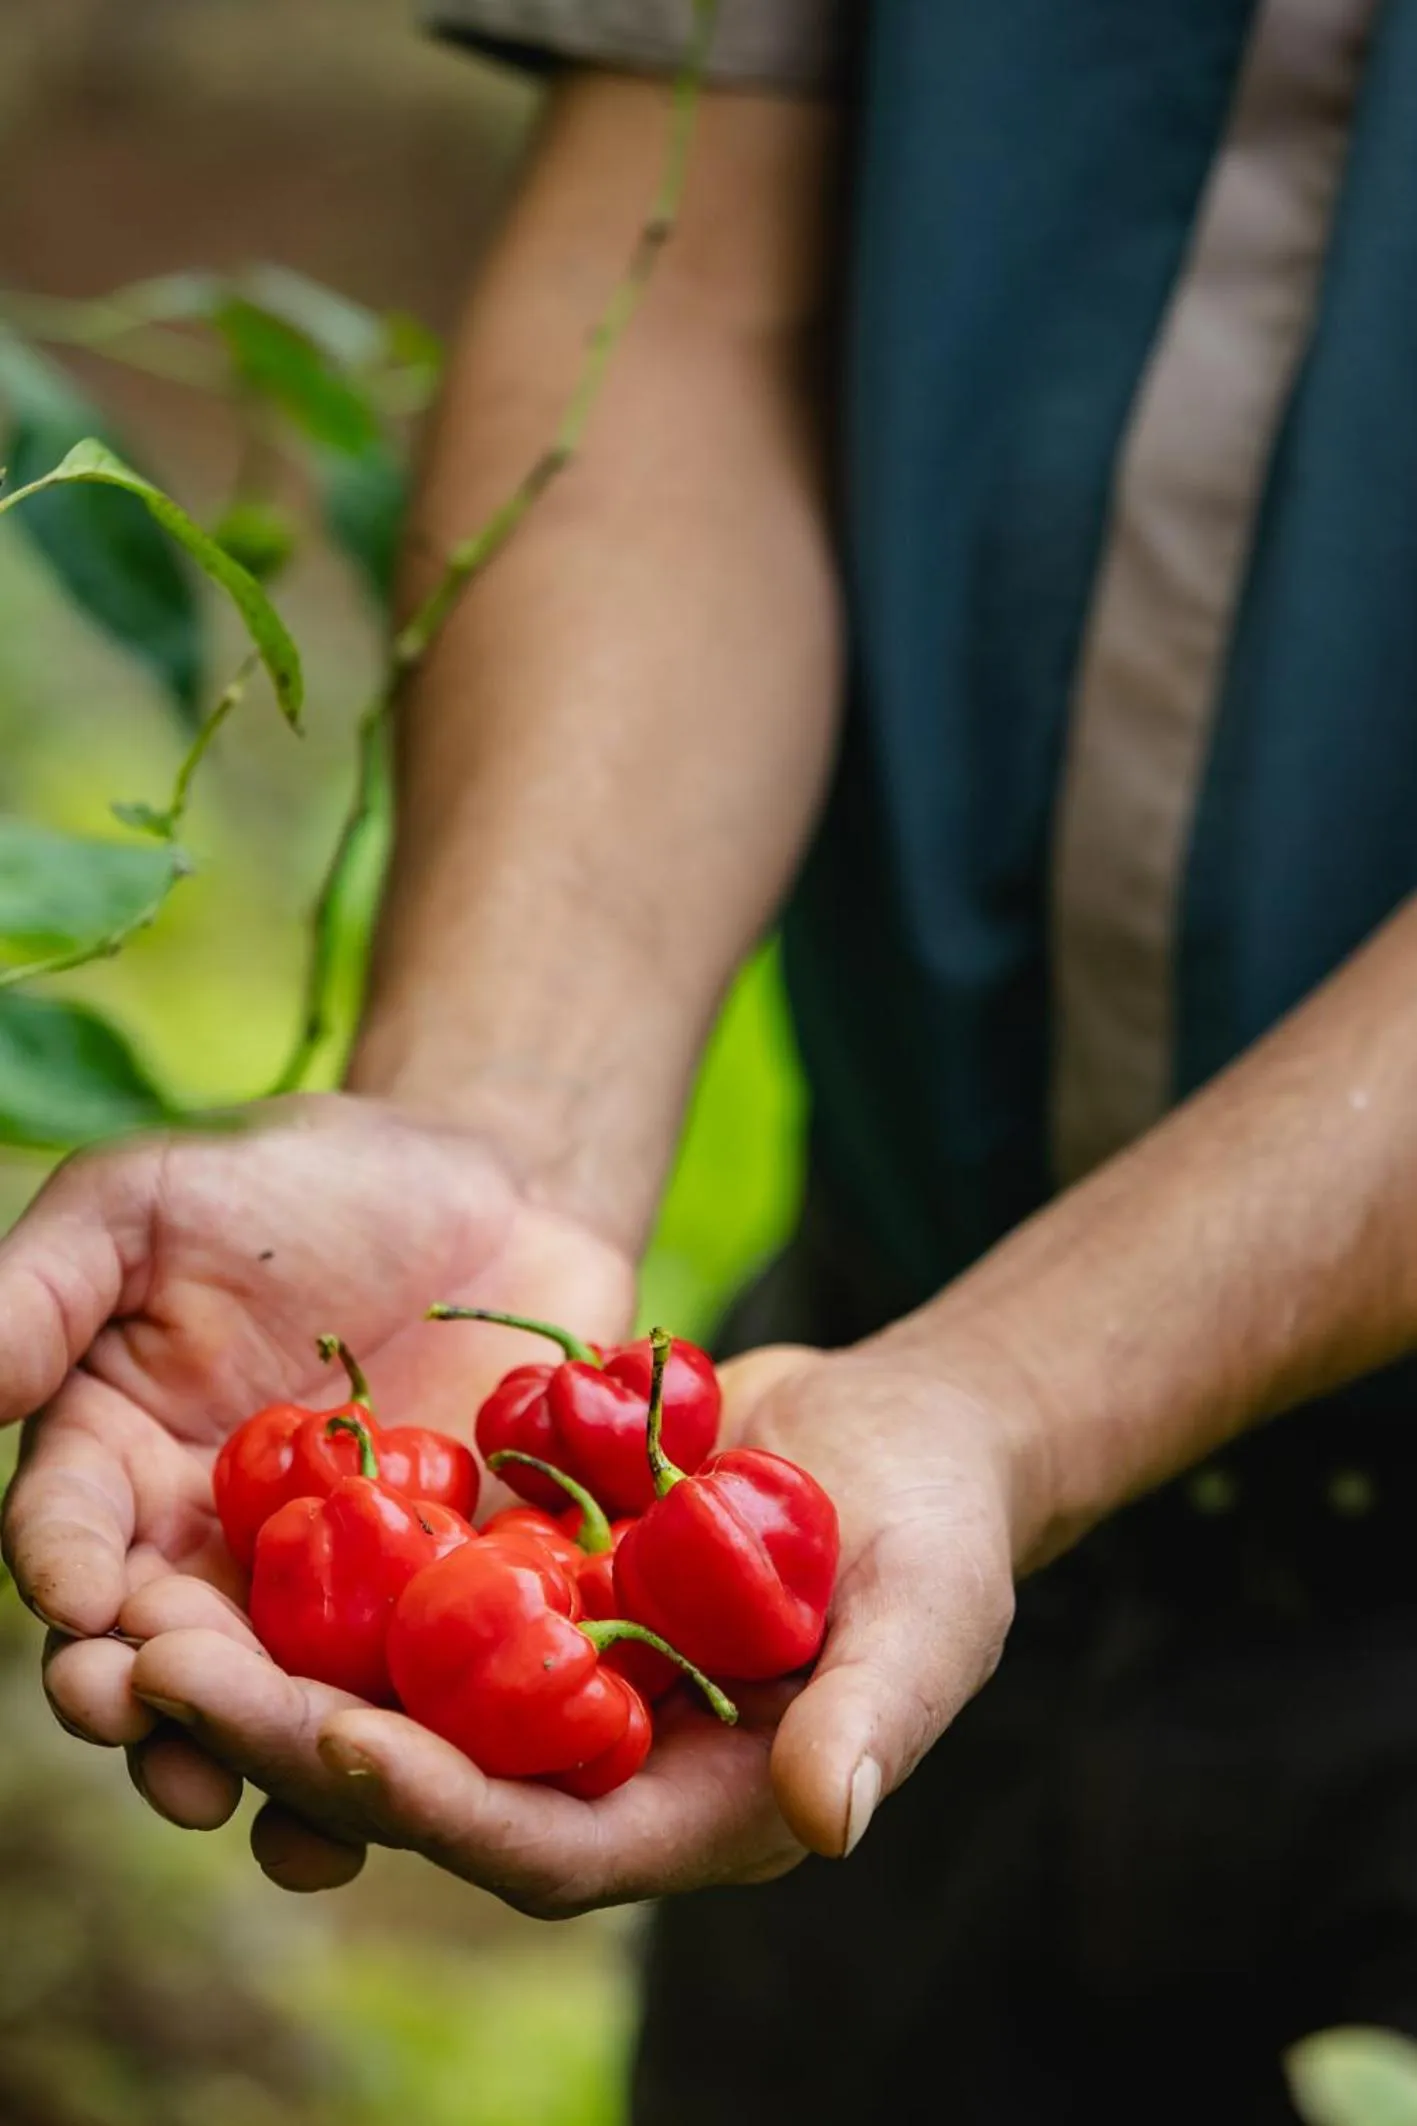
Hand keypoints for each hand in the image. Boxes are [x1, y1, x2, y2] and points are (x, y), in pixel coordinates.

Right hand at [0, 1092, 633, 1885]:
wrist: (489, 1189)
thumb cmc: (300, 1182)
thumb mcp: (151, 1201)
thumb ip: (41, 1289)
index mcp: (116, 1463)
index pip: (65, 1535)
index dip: (63, 1570)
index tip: (79, 1600)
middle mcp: (201, 1551)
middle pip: (157, 1655)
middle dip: (151, 1704)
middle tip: (158, 1735)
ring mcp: (321, 1592)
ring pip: (275, 1705)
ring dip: (271, 1764)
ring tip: (279, 1815)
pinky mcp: (433, 1606)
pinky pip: (415, 1694)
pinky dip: (420, 1747)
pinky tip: (432, 1788)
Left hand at [102, 1327, 1032, 1913]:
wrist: (900, 1433)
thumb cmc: (942, 1530)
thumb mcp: (930, 1613)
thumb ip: (879, 1715)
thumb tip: (829, 1821)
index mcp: (694, 1812)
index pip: (553, 1844)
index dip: (452, 1810)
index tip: (348, 1749)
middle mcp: (602, 1768)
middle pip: (434, 1780)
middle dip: (301, 1741)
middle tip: (169, 1678)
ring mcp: (553, 1681)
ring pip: (394, 1694)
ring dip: (276, 1663)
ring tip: (152, 1615)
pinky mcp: (525, 1596)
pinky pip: (411, 1599)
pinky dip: (329, 1572)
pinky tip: (236, 1517)